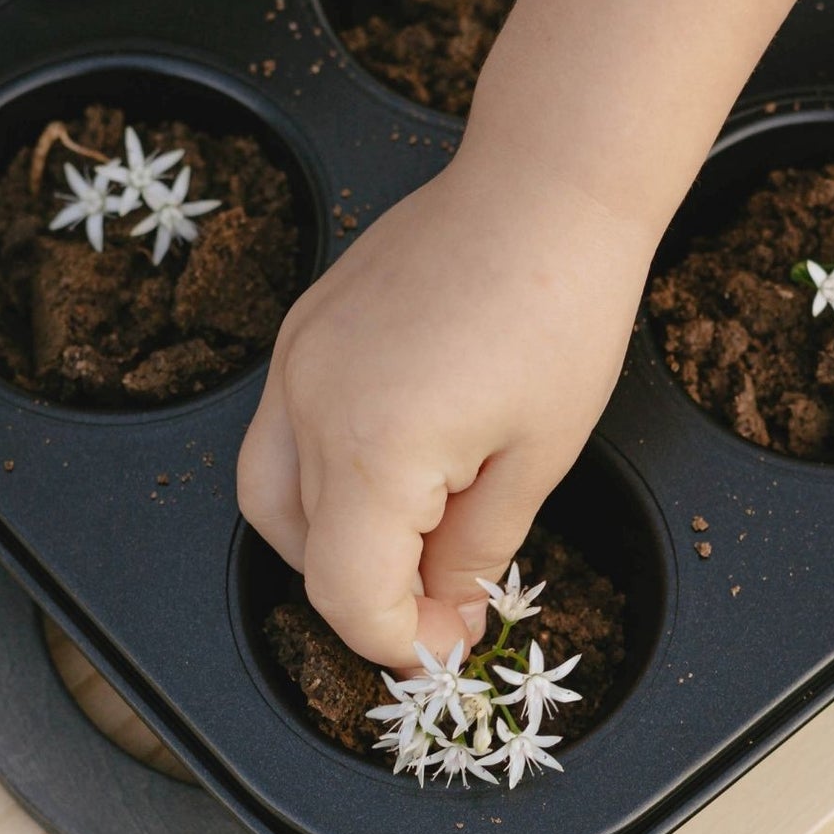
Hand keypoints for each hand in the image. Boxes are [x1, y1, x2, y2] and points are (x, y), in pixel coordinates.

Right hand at [236, 152, 653, 667]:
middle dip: (368, 594)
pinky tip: (399, 469)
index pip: (348, 594)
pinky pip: (285, 428)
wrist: (547, 186)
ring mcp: (296, 359)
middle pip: (300, 550)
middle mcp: (308, 404)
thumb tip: (445, 610)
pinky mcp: (305, 328)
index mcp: (369, 449)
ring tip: (419, 540)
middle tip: (446, 602)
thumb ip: (477, 549)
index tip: (449, 647)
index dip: (399, 642)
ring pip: (271, 494)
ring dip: (332, 540)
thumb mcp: (537, 458)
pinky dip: (324, 474)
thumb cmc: (562, 310)